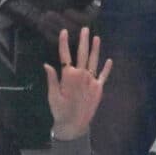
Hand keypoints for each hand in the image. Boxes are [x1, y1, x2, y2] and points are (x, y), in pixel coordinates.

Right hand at [43, 26, 111, 141]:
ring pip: (94, 61)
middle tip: (85, 29)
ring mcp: (92, 81)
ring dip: (95, 49)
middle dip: (83, 41)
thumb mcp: (52, 95)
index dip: (64, 43)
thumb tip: (47, 64)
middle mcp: (82, 75)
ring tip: (96, 38)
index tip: (64, 32)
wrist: (74, 125)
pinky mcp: (99, 88)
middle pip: (83, 54)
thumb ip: (52, 79)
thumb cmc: (60, 111)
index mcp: (69, 76)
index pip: (65, 56)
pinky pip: (103, 75)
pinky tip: (109, 60)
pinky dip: (106, 67)